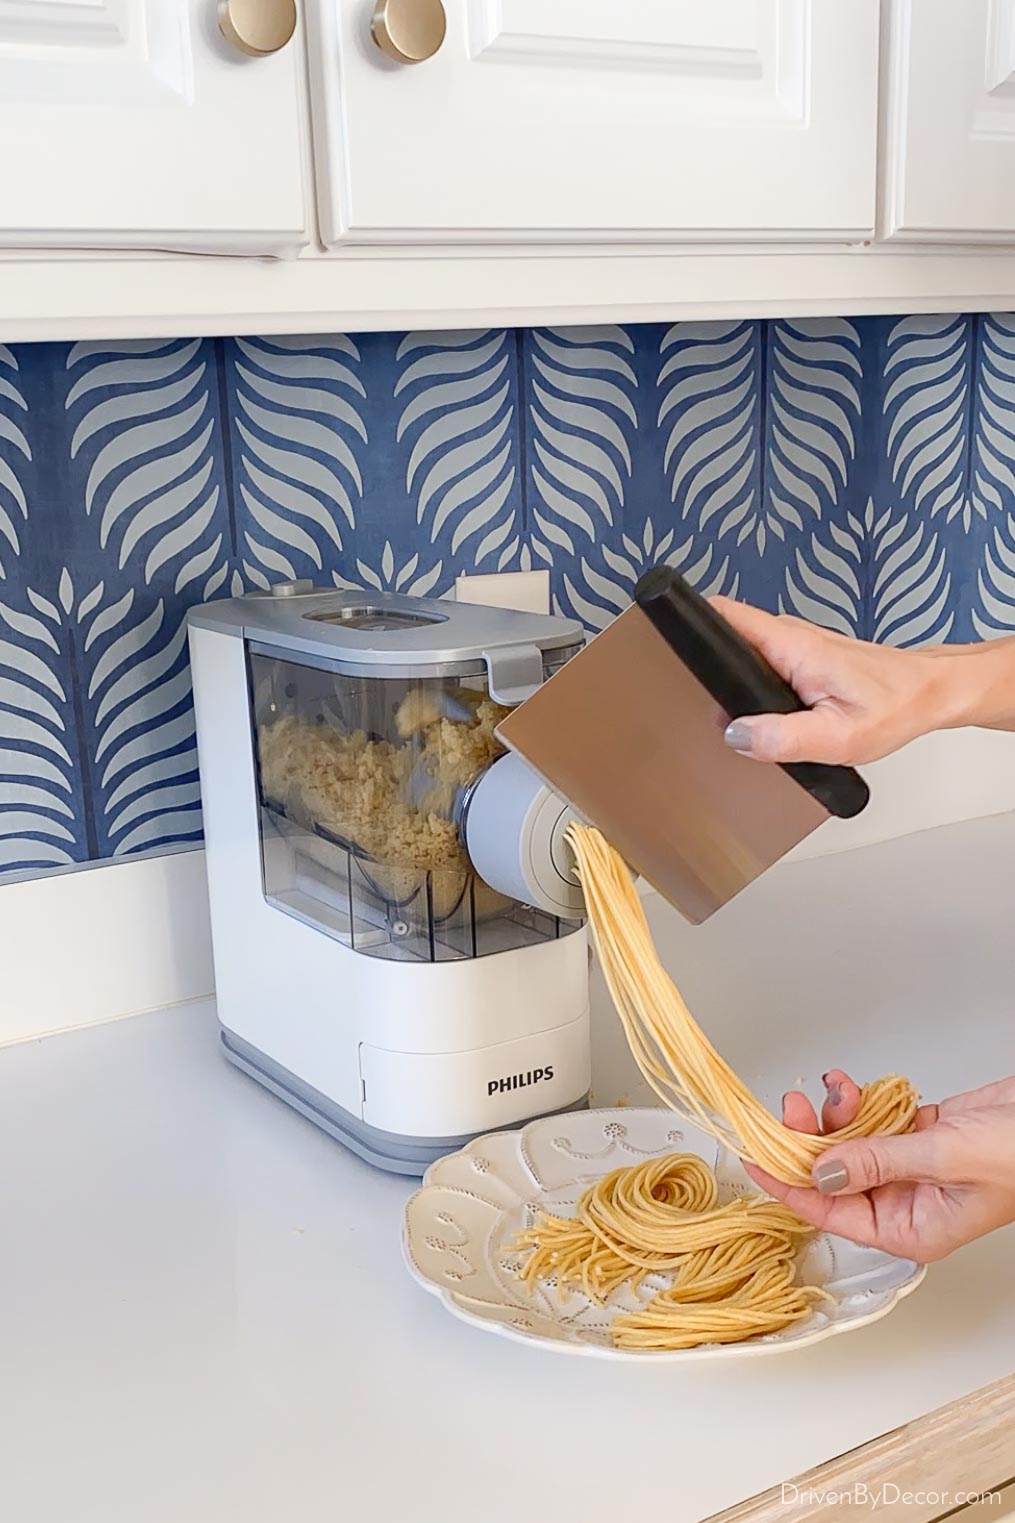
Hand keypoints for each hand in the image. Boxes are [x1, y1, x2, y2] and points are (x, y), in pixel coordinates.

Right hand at [710, 597, 950, 765]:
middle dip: (705, 666)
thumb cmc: (895, 708)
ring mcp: (795, 645)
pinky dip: (752, 686)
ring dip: (730, 680)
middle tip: (698, 704)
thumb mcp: (838, 737)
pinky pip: (761, 663)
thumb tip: (734, 734)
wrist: (930, 692)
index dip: (691, 623)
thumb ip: (783, 738)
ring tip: (727, 716)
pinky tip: (758, 716)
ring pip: (743, 653)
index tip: (666, 640)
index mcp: (791, 646)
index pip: (725, 615)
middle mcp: (788, 636)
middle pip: (726, 636)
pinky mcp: (801, 657)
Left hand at [743, 1071, 1014, 1261]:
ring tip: (834, 1089)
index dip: (788, 1187)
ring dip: (835, 1115)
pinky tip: (848, 1085)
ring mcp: (911, 1168)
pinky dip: (856, 1102)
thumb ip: (879, 1162)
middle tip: (790, 1108)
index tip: (754, 1160)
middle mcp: (905, 1202)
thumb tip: (822, 1171)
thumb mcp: (943, 1159)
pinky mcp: (919, 1136)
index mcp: (910, 1229)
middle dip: (808, 1140)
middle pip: (834, 1175)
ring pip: (849, 1144)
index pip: (831, 1212)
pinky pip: (872, 1122)